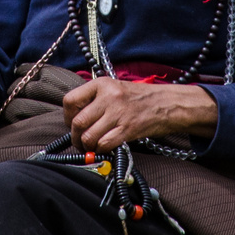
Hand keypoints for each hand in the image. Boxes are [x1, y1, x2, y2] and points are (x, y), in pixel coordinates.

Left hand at [62, 78, 217, 151]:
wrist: (168, 103)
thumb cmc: (140, 98)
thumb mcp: (115, 89)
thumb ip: (95, 99)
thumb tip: (74, 119)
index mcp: (102, 84)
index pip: (70, 101)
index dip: (67, 117)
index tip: (71, 124)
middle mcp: (108, 96)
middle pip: (78, 122)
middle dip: (75, 137)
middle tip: (80, 142)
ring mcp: (118, 113)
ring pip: (88, 136)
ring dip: (88, 146)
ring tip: (92, 146)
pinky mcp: (128, 128)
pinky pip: (104, 144)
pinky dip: (101, 150)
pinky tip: (105, 148)